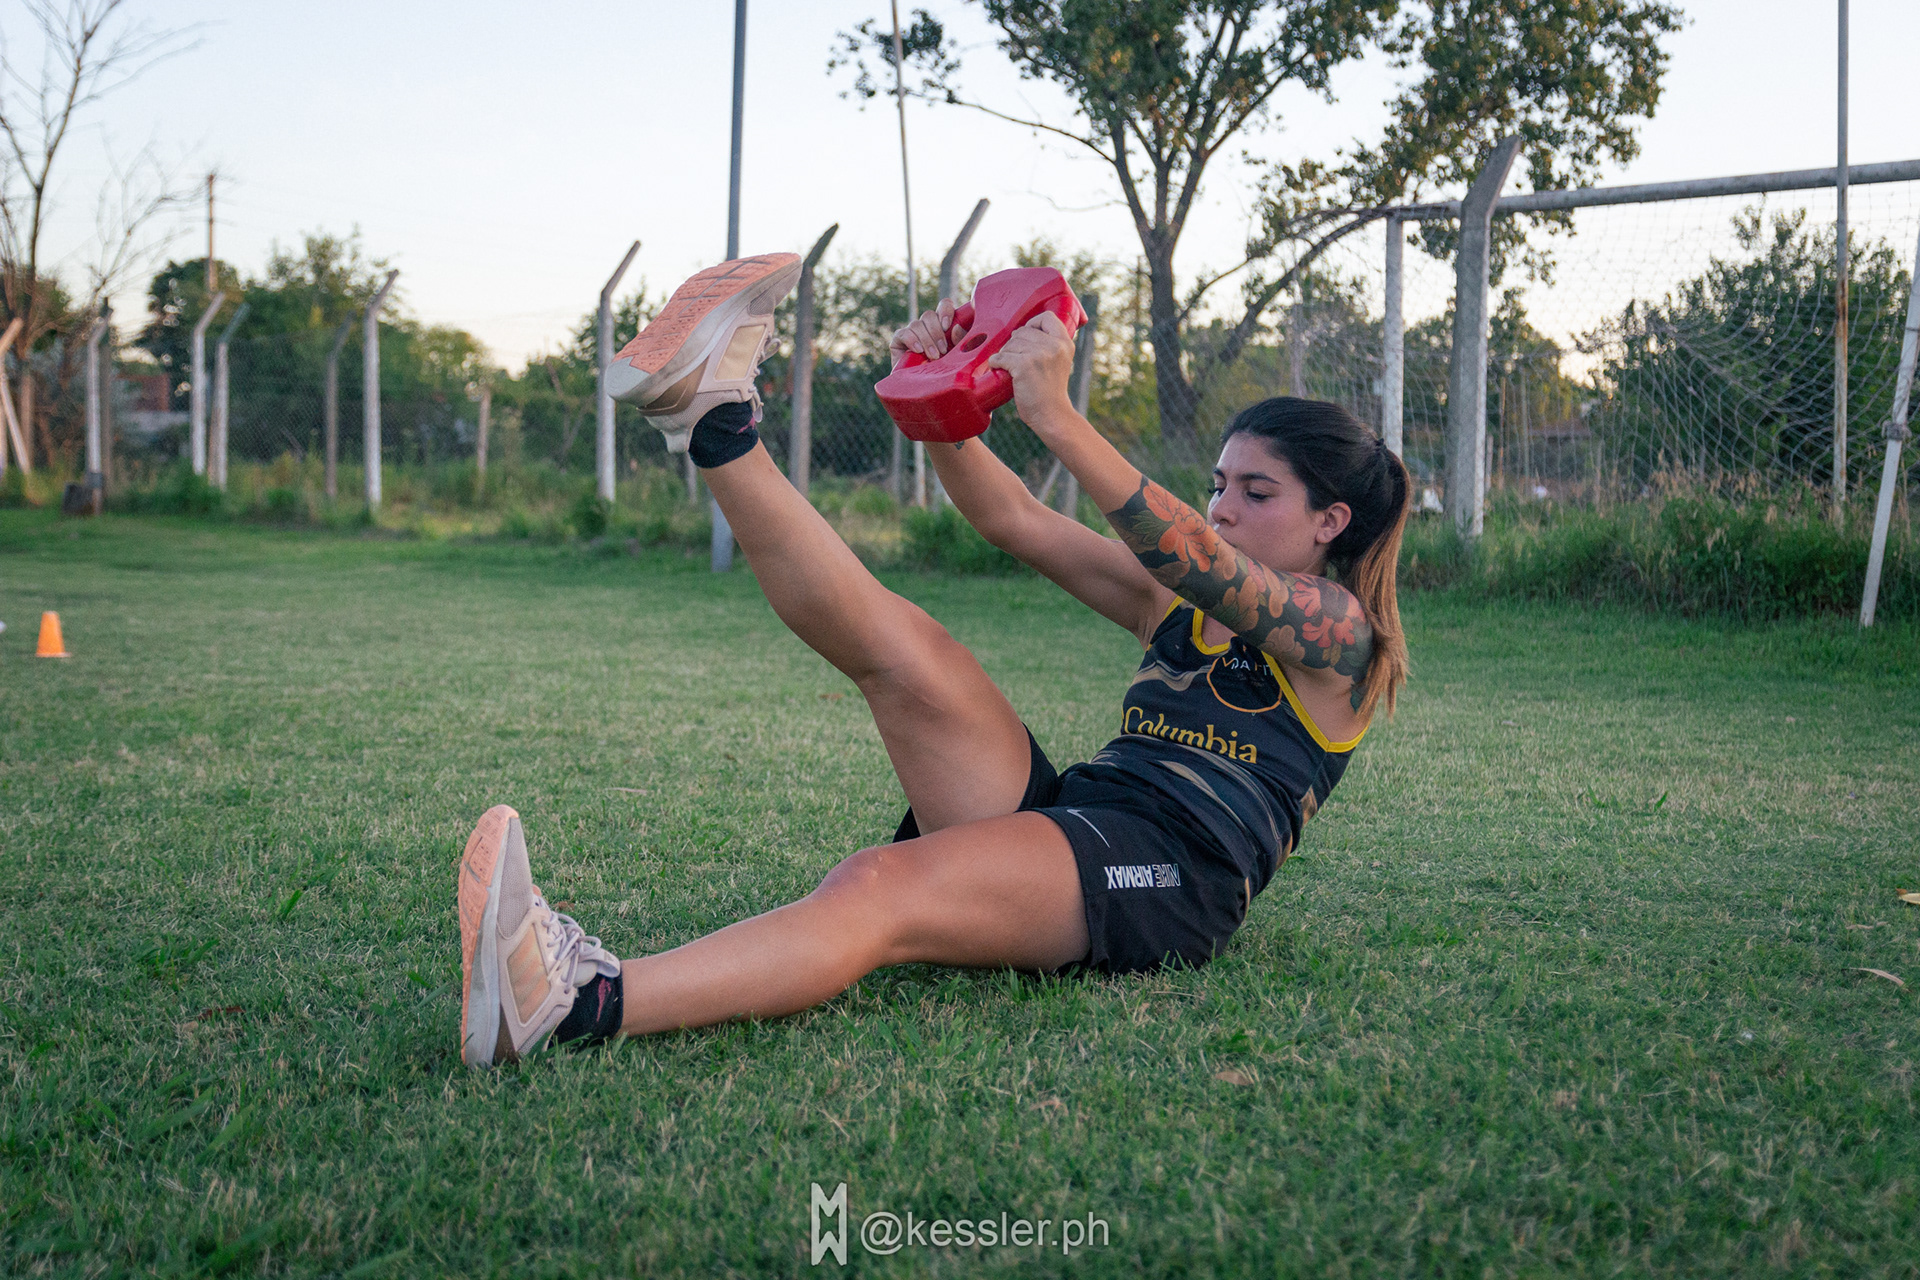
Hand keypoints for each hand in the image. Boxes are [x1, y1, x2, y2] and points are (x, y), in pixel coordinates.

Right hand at [889, 297, 966, 369]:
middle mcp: (927, 327)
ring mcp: (912, 333)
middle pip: (929, 315)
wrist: (926, 393)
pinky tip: (918, 350)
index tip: (947, 326)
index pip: (944, 306)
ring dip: (926, 340)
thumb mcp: (960, 358)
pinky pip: (903, 333)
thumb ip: (962, 342)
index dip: (945, 310)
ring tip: (933, 357)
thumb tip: (956, 327)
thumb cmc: (947, 375)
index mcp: (944, 326)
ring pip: (917, 324)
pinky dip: (911, 340)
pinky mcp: (898, 341)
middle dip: (936, 332)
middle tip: (943, 350)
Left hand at [984, 310, 1075, 434]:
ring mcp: (1039, 354)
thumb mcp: (1060, 361)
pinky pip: (1000, 356)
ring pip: (1010, 344)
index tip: (1027, 337)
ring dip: (1005, 355)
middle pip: (1022, 331)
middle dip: (1014, 344)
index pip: (1046, 317)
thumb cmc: (1050, 391)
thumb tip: (1022, 331)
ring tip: (1011, 368)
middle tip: (1016, 360)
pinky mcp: (1024, 365)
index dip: (1032, 324)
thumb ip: (1049, 345)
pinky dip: (995, 363)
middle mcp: (1054, 345)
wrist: (1051, 415)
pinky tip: (999, 369)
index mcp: (1064, 342)